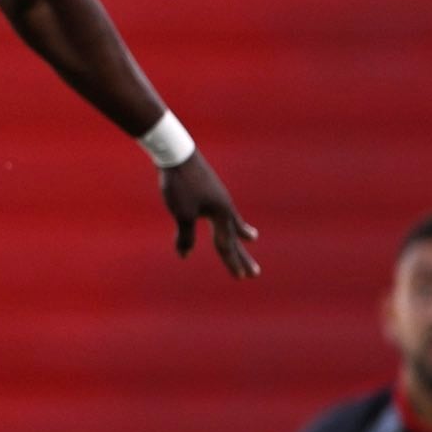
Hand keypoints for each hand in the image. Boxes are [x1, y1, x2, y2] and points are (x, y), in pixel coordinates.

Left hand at [160, 152, 259, 278]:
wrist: (177, 153)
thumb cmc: (180, 184)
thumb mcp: (182, 213)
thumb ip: (185, 236)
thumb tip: (184, 256)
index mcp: (222, 214)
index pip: (226, 245)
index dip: (232, 263)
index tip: (241, 278)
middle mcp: (225, 207)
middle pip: (234, 236)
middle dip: (242, 256)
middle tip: (255, 274)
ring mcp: (219, 197)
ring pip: (231, 220)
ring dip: (240, 232)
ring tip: (253, 238)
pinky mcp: (209, 189)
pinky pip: (221, 210)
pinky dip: (227, 218)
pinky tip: (225, 216)